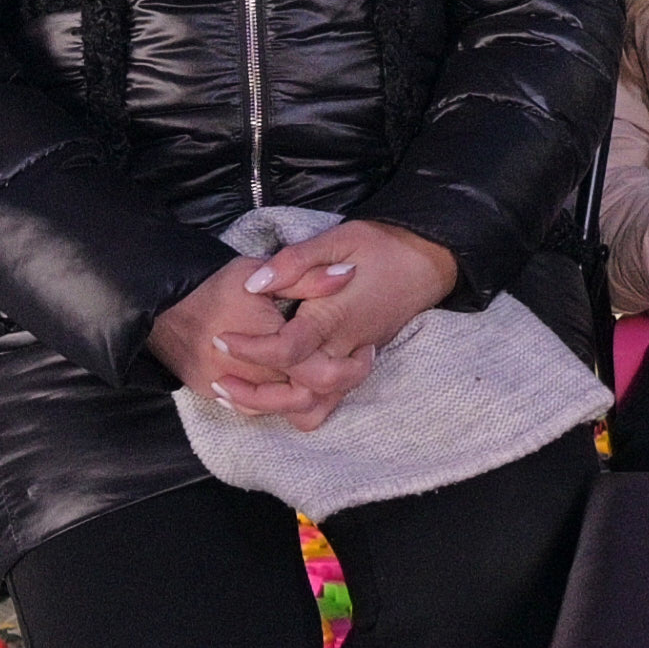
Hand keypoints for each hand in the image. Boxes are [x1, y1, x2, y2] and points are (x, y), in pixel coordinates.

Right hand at [148, 257, 353, 428]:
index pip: (320, 374)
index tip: (363, 349)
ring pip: (279, 409)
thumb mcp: (260, 273)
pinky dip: (274, 401)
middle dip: (334, 386)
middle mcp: (248, 373)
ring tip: (324, 372)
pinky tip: (290, 381)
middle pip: (304, 399)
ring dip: (306, 396)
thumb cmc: (212, 284)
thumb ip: (307, 278)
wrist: (158, 302)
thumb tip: (348, 275)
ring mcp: (228, 388)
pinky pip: (251, 409)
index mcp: (267, 344)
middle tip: (352, 364)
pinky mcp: (212, 393)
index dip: (350, 367)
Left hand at [216, 219, 464, 416]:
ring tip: (241, 394)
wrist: (428, 259)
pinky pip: (331, 401)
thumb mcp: (336, 239)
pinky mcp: (359, 363)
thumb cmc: (381, 245)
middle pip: (299, 391)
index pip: (287, 349)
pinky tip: (277, 391)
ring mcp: (354, 359)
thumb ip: (295, 262)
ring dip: (277, 408)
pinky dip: (303, 406)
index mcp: (335, 316)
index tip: (222, 339)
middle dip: (254, 394)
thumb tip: (255, 285)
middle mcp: (345, 346)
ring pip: (317, 405)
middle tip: (221, 378)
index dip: (250, 350)